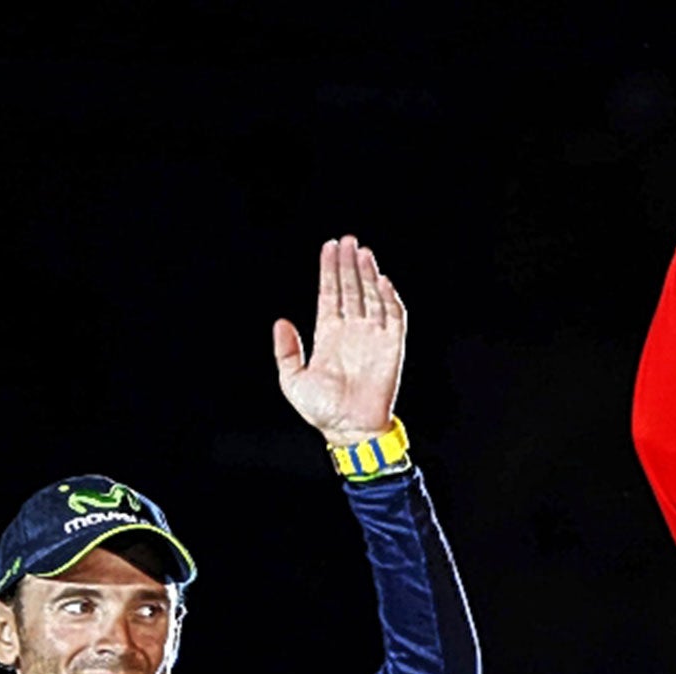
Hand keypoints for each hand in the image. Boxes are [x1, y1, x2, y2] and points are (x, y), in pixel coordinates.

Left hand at [273, 237, 405, 446]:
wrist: (349, 430)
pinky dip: (390, 299)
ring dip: (367, 275)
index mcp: (328, 335)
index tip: (329, 247)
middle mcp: (352, 332)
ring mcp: (373, 338)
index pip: (331, 294)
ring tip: (363, 253)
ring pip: (371, 297)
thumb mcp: (291, 379)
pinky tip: (382, 281)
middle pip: (351, 289)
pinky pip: (394, 318)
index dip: (329, 270)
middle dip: (349, 264)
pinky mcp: (392, 348)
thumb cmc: (321, 410)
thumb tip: (281, 321)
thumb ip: (286, 350)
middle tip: (348, 241)